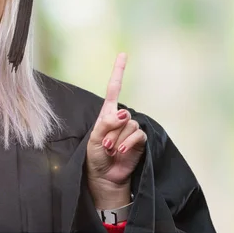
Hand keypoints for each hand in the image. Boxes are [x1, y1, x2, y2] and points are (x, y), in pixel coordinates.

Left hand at [86, 53, 146, 208]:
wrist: (105, 177)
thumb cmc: (95, 157)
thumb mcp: (94, 139)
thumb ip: (106, 124)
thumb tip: (123, 113)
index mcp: (107, 114)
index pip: (114, 88)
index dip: (118, 71)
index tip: (123, 54)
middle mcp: (120, 119)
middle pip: (121, 114)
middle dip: (112, 130)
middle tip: (105, 145)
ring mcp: (130, 129)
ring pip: (129, 125)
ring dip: (119, 139)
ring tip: (112, 150)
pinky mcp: (139, 140)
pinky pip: (138, 134)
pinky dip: (129, 142)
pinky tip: (122, 151)